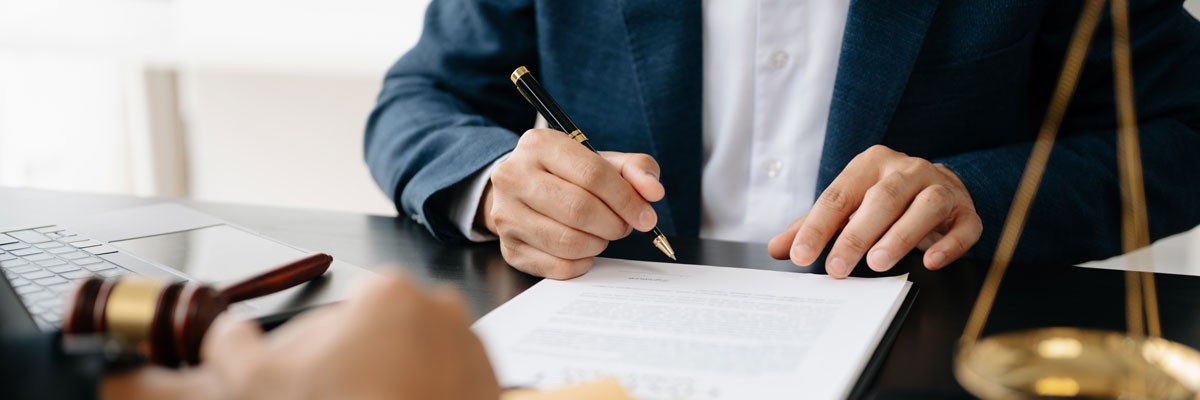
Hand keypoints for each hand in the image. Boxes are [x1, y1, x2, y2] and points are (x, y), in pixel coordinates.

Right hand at [199, 271, 499, 399]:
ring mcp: (476, 351)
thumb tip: (226, 332)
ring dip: (400, 380)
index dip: (326, 345)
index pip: (350, 307)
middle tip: (344, 396)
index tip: (318, 377)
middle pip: (391, 332)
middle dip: (366, 361)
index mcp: (391, 292)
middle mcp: (445, 310)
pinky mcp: (493, 388)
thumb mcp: (256, 380)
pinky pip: (453, 388)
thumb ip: (230, 345)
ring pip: (424, 359)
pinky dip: (431, 399)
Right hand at [480, 129, 663, 278]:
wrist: (522, 191)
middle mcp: (514, 176)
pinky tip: (584, 250)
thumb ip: (635, 169)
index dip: (627, 200)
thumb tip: (653, 192)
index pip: (593, 175)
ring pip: (568, 242)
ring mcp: (506, 214)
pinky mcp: (508, 248)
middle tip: (623, 226)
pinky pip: (558, 266)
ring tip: (601, 234)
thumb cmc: (568, 175)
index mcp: (540, 144)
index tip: (645, 216)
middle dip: (613, 224)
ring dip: (598, 244)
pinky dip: (582, 263)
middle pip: (579, 210)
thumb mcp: (602, 161)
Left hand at [768, 145, 982, 278]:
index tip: (801, 255)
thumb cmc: (883, 199)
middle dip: (857, 235)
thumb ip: (813, 225)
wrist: (939, 185)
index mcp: (871, 164)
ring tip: (878, 263)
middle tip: (837, 267)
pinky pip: (963, 226)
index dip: (818, 226)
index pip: (839, 195)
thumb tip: (778, 248)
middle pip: (882, 199)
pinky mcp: (966, 210)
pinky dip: (950, 245)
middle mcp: (907, 169)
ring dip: (900, 236)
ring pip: (924, 207)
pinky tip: (932, 262)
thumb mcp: (847, 206)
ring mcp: (940, 187)